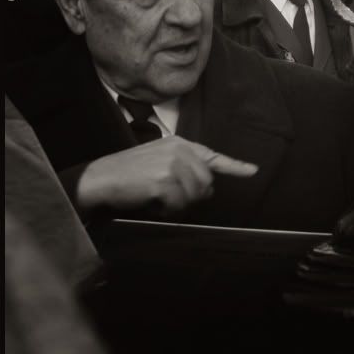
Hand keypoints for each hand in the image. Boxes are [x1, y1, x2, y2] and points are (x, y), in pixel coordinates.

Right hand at [77, 136, 257, 216]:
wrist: (100, 177)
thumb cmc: (129, 173)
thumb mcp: (159, 161)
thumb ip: (185, 170)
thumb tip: (207, 190)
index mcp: (180, 144)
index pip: (213, 156)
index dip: (235, 166)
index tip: (253, 171)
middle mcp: (180, 150)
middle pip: (206, 184)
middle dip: (192, 196)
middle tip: (168, 197)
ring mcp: (173, 164)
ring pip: (194, 196)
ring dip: (178, 204)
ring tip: (156, 196)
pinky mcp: (164, 181)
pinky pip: (178, 205)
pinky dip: (166, 210)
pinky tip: (151, 201)